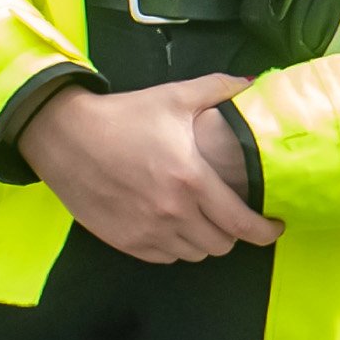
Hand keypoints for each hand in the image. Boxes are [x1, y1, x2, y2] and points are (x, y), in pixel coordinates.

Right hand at [25, 74, 279, 259]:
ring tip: (205, 220)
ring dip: (205, 240)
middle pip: (221, 244)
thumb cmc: (123, 117)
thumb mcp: (174, 96)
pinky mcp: (124, 241)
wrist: (64, 137)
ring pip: (194, 254)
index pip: (241, 223)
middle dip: (235, 233)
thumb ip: (218, 89)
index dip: (265, 231)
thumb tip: (251, 82)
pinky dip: (176, 246)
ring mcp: (146, 231)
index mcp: (191, 180)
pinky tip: (175, 227)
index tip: (274, 226)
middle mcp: (172, 213)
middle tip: (234, 216)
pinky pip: (164, 257)